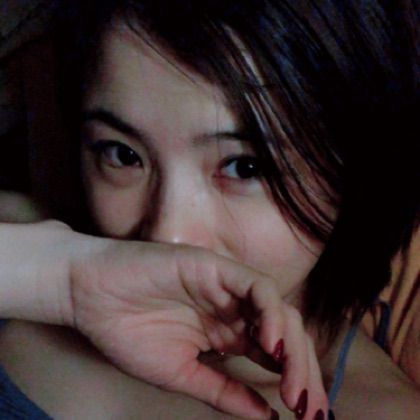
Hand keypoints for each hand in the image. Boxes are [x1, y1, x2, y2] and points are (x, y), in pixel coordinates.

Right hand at [69, 238, 327, 418]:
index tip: (307, 416)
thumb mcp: (181, 374)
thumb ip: (224, 392)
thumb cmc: (129, 333)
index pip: (276, 355)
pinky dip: (269, 313)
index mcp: (230, 334)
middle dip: (303, 371)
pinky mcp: (215, 267)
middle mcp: (235, 310)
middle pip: (286, 334)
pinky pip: (256, 287)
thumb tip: (267, 418)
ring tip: (295, 388)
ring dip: (293, 348)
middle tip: (308, 409)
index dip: (296, 381)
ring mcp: (227, 287)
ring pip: (279, 310)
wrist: (93, 297)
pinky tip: (269, 346)